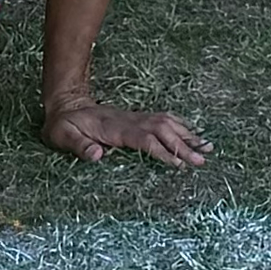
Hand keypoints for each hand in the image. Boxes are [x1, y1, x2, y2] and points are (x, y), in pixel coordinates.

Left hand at [40, 96, 210, 166]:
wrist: (65, 105)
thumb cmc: (62, 125)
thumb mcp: (62, 136)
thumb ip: (78, 146)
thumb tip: (98, 155)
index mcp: (114, 128)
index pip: (144, 139)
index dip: (162, 151)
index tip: (179, 164)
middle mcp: (129, 121)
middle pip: (162, 130)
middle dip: (184, 145)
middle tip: (203, 160)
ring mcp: (134, 118)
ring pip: (166, 123)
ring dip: (187, 134)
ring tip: (209, 147)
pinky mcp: (136, 119)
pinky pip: (163, 120)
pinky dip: (181, 126)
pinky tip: (193, 134)